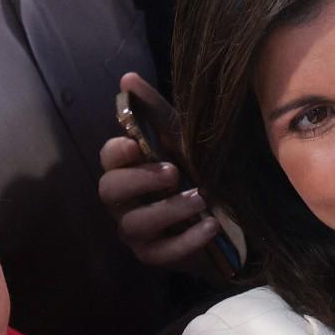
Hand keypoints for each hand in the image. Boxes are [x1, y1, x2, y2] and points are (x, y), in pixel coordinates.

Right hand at [98, 74, 224, 272]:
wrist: (226, 215)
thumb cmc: (194, 171)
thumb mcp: (181, 138)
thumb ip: (154, 110)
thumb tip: (127, 77)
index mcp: (128, 169)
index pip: (107, 158)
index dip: (116, 151)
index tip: (135, 144)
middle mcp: (124, 202)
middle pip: (109, 191)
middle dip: (139, 181)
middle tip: (172, 172)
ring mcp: (136, 232)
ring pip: (134, 224)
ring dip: (169, 210)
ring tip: (202, 199)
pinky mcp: (154, 256)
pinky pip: (161, 253)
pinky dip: (187, 240)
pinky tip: (209, 226)